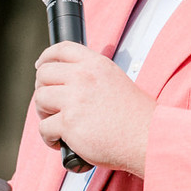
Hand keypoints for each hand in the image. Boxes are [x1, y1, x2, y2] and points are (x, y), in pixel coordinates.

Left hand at [34, 42, 153, 176]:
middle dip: (43, 90)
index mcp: (96, 64)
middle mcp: (84, 77)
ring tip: (58, 123)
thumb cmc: (136, 117)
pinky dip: (49, 137)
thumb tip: (67, 77)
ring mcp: (75, 99)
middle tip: (51, 105)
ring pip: (40, 99)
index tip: (41, 65)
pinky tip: (60, 141)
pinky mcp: (69, 123)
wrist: (150, 139)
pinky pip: (44, 127)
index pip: (62, 49)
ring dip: (44, 113)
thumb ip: (92, 75)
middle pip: (44, 74)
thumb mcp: (116, 81)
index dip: (46, 57)